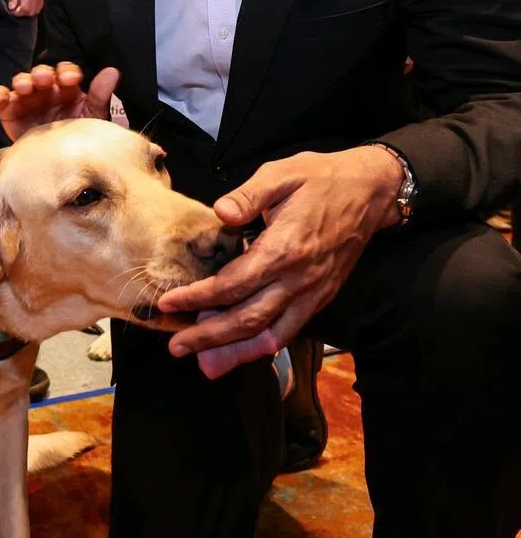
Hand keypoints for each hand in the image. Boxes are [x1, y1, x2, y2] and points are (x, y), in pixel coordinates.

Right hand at [0, 61, 120, 141]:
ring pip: (21, 83)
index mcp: (68, 89)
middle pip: (41, 74)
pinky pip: (2, 100)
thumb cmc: (78, 139)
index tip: (70, 79)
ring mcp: (28, 101)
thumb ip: (100, 95)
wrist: (61, 169)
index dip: (67, 72)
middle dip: (42, 73)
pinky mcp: (11, 113)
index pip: (66, 72)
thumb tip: (113, 71)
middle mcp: (47, 91)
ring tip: (24, 88)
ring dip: (21, 81)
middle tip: (44, 79)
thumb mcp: (93, 117)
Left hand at [6, 0, 44, 16]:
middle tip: (14, 8)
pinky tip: (26, 2)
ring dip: (28, 10)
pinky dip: (33, 6)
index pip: (25, 7)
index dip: (18, 12)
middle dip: (22, 12)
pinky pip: (40, 3)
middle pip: (32, 10)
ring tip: (19, 5)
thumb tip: (12, 7)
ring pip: (37, 8)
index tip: (11, 10)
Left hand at [156, 146, 403, 378]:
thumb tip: (220, 212)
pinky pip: (291, 330)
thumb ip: (248, 195)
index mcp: (284, 248)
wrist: (369, 191)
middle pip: (249, 319)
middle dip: (209, 337)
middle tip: (176, 348)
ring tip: (205, 364)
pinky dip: (265, 346)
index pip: (233, 284)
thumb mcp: (280, 173)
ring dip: (236, 352)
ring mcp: (314, 292)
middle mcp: (300, 278)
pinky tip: (243, 352)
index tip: (168, 303)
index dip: (198, 298)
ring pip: (272, 334)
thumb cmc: (319, 178)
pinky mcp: (322, 297)